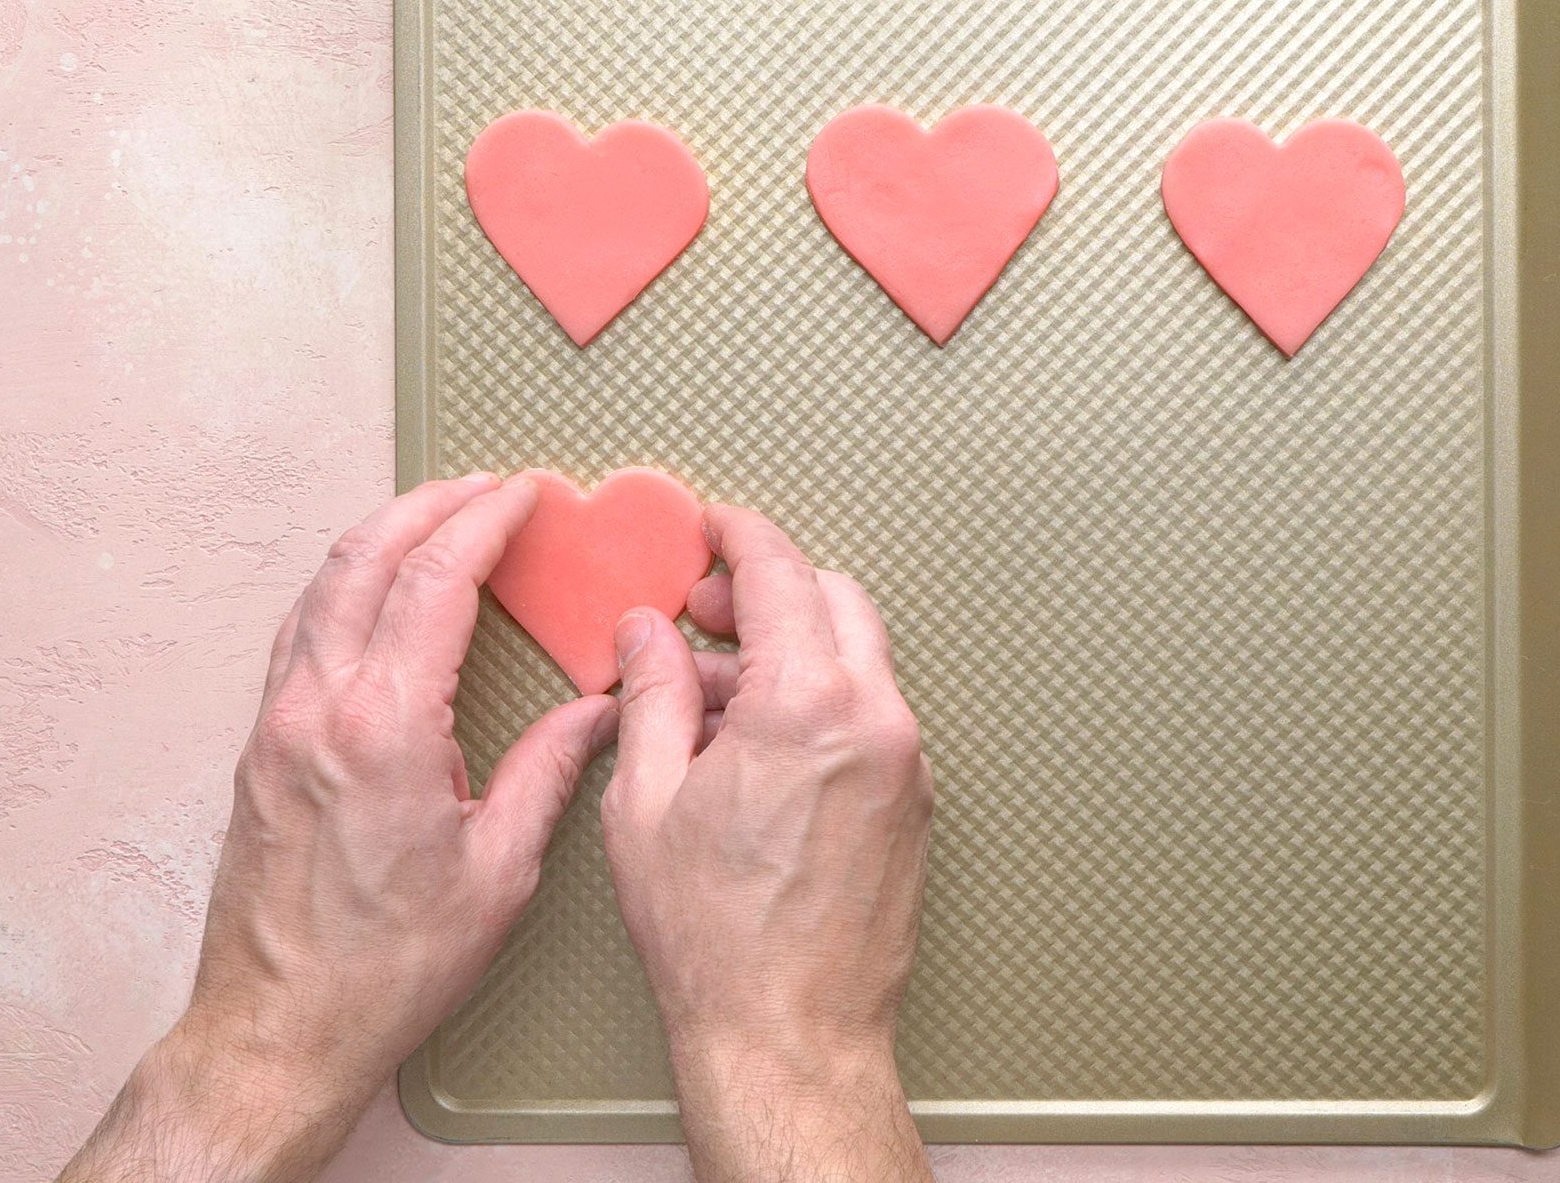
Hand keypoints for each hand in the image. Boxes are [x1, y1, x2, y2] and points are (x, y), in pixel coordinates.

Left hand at [60, 474, 618, 1182]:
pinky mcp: (258, 749)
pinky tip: (377, 597)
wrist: (279, 1029)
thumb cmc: (386, 966)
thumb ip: (549, 772)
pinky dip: (342, 589)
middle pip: (363, 559)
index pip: (434, 581)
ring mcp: (276, 725)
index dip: (484, 522)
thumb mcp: (498, 872)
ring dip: (379, 539)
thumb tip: (598, 710)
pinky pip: (299, 634)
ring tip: (434, 521)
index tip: (523, 494)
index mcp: (384, 727)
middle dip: (428, 506)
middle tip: (484, 487)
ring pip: (320, 589)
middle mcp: (316, 708)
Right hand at [604, 504, 935, 1182]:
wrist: (789, 1032)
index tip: (713, 527)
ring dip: (790, 652)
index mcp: (809, 705)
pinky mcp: (914, 800)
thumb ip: (652, 696)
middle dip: (766, 591)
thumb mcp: (646, 802)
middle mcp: (876, 721)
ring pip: (855, 659)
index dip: (739, 536)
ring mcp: (906, 761)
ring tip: (711, 700)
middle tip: (703, 614)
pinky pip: (868, 715)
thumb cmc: (717, 940)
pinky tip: (756, 747)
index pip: (780, 573)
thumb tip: (648, 636)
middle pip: (832, 602)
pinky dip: (818, 703)